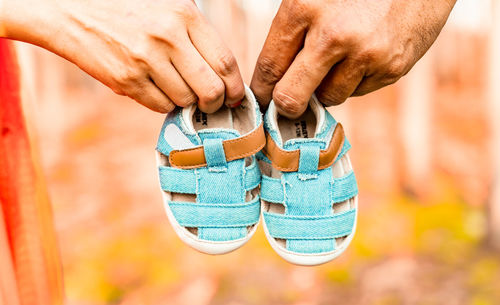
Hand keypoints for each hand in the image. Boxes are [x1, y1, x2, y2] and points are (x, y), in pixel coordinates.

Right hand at [0, 0, 243, 112]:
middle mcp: (168, 37)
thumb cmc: (129, 7)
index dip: (235, 87)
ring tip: (176, 87)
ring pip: (185, 101)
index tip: (236, 96)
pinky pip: (160, 106)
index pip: (226, 62)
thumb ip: (198, 34)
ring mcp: (145, 60)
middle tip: (212, 104)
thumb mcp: (170, 5)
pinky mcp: (126, 80)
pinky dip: (164, 103)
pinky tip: (156, 87)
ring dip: (186, 102)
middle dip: (216, 104)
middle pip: (211, 90)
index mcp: (185, 15)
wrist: (72, 9)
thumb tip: (226, 74)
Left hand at [251, 0, 455, 117]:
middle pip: (291, 97)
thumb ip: (292, 32)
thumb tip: (272, 80)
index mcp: (304, 8)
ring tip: (339, 59)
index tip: (261, 100)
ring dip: (326, 87)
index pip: (269, 66)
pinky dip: (355, 80)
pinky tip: (365, 55)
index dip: (261, 91)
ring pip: (328, 97)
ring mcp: (365, 54)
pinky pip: (358, 91)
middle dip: (286, 106)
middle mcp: (333, 34)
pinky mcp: (391, 67)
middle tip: (288, 105)